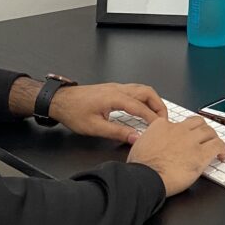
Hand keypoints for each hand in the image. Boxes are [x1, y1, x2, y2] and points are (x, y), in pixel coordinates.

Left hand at [49, 83, 166, 143]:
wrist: (60, 100)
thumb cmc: (74, 113)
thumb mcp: (95, 127)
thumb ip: (118, 132)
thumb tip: (136, 138)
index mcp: (115, 98)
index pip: (141, 107)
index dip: (153, 119)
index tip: (161, 128)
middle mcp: (118, 89)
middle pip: (147, 92)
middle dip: (159, 105)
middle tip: (164, 120)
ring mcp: (115, 87)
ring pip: (141, 89)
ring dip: (152, 100)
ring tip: (157, 115)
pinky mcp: (112, 88)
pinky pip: (134, 90)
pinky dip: (144, 98)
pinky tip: (143, 108)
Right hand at [127, 116, 224, 196]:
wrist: (145, 177)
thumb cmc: (140, 167)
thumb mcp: (138, 145)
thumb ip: (148, 139)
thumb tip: (148, 143)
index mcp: (162, 125)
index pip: (178, 121)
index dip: (184, 129)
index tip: (186, 136)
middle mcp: (178, 129)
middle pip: (197, 122)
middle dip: (203, 129)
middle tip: (205, 137)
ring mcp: (191, 141)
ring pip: (210, 131)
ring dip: (214, 138)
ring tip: (215, 145)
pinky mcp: (201, 154)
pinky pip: (218, 145)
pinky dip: (223, 149)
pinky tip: (222, 155)